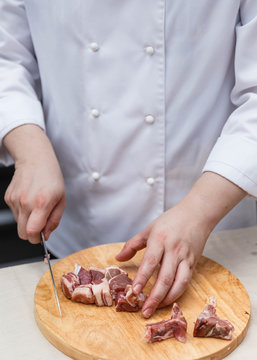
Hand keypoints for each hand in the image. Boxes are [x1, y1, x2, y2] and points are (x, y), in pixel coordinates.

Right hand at [4, 125, 65, 243]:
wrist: (36, 160)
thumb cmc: (51, 178)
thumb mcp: (61, 200)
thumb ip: (54, 220)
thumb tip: (46, 235)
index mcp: (41, 203)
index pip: (32, 232)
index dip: (37, 239)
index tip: (42, 236)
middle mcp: (25, 202)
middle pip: (22, 233)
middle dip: (32, 235)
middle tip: (40, 225)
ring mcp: (15, 200)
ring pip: (18, 224)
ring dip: (27, 221)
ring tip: (36, 207)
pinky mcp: (8, 198)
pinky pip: (15, 214)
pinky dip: (22, 212)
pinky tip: (29, 200)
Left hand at [116, 201, 208, 317]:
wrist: (197, 214)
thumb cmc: (171, 220)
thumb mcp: (149, 229)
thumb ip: (132, 244)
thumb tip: (118, 258)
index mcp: (160, 239)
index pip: (150, 261)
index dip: (142, 278)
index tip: (134, 291)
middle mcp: (173, 249)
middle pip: (164, 277)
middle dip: (154, 296)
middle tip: (144, 310)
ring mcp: (185, 257)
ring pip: (178, 282)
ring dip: (167, 298)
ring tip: (155, 308)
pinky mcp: (193, 263)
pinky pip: (186, 281)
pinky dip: (177, 292)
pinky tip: (168, 300)